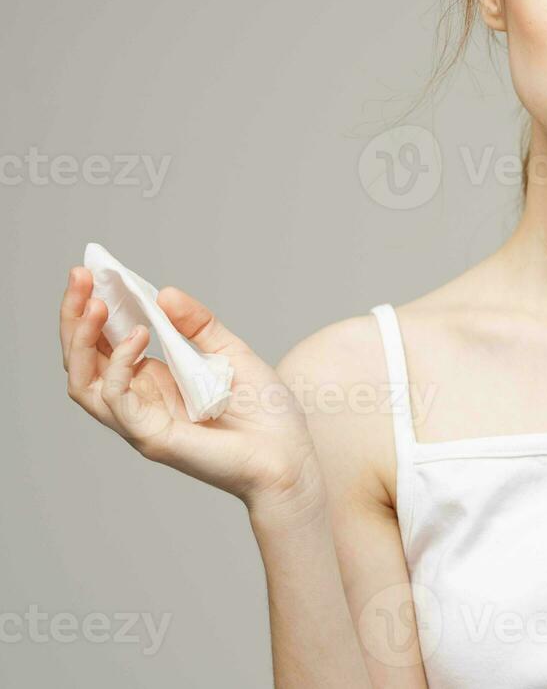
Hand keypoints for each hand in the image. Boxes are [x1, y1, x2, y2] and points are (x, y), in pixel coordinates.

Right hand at [59, 267, 319, 515]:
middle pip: (83, 360)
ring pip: (84, 383)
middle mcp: (139, 401)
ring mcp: (140, 421)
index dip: (92, 309)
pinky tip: (139, 335)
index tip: (91, 270)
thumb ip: (199, 325)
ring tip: (96, 302)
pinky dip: (121, 365)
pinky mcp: (152, 437)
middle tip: (80, 275)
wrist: (290, 455)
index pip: (105, 343)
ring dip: (83, 340)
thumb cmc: (264, 413)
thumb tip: (164, 293)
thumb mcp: (231, 353)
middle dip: (75, 316)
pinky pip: (119, 400)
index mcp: (154, 381)